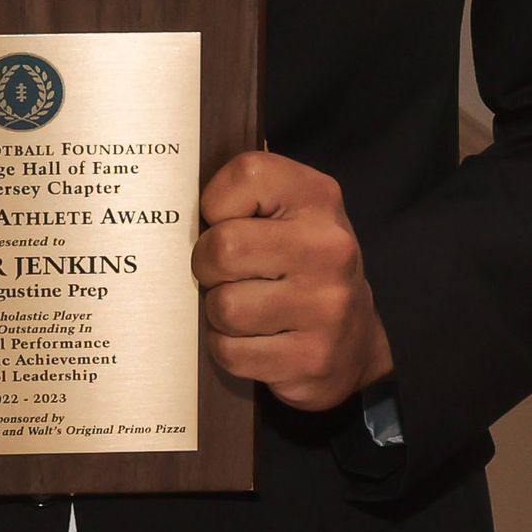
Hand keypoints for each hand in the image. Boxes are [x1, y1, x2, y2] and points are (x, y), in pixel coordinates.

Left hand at [191, 151, 393, 413]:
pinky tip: (252, 339)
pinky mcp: (312, 357)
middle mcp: (327, 247)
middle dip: (207, 266)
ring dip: (218, 313)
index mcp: (318, 197)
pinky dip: (229, 348)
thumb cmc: (302, 264)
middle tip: (223, 273)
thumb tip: (177, 194)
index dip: (217, 202)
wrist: (354, 341)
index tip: (225, 221)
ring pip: (223, 307)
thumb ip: (246, 193)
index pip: (245, 174)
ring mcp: (325, 305)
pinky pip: (231, 352)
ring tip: (243, 306)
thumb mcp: (291, 211)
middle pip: (222, 248)